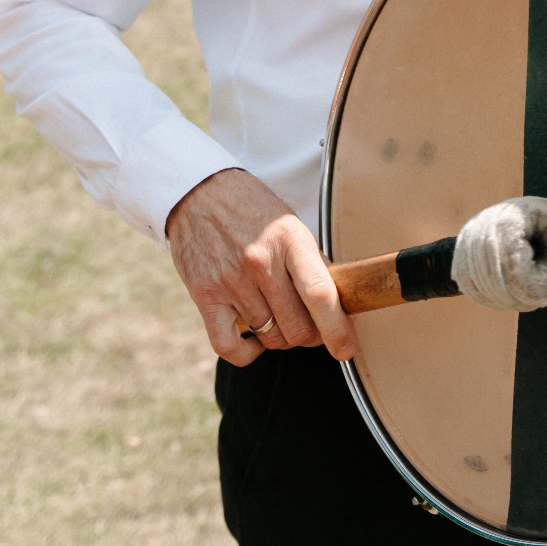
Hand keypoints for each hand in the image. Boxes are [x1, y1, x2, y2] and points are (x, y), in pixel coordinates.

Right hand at [165, 167, 356, 366]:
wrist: (200, 193)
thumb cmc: (252, 211)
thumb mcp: (290, 226)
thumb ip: (313, 264)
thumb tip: (341, 307)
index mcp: (289, 239)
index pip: (320, 294)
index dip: (337, 329)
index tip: (347, 348)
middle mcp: (260, 261)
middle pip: (297, 326)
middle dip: (311, 336)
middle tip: (311, 327)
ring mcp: (231, 280)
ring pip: (270, 337)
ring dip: (281, 338)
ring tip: (280, 320)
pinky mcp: (205, 295)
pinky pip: (230, 346)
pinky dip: (247, 353)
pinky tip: (254, 340)